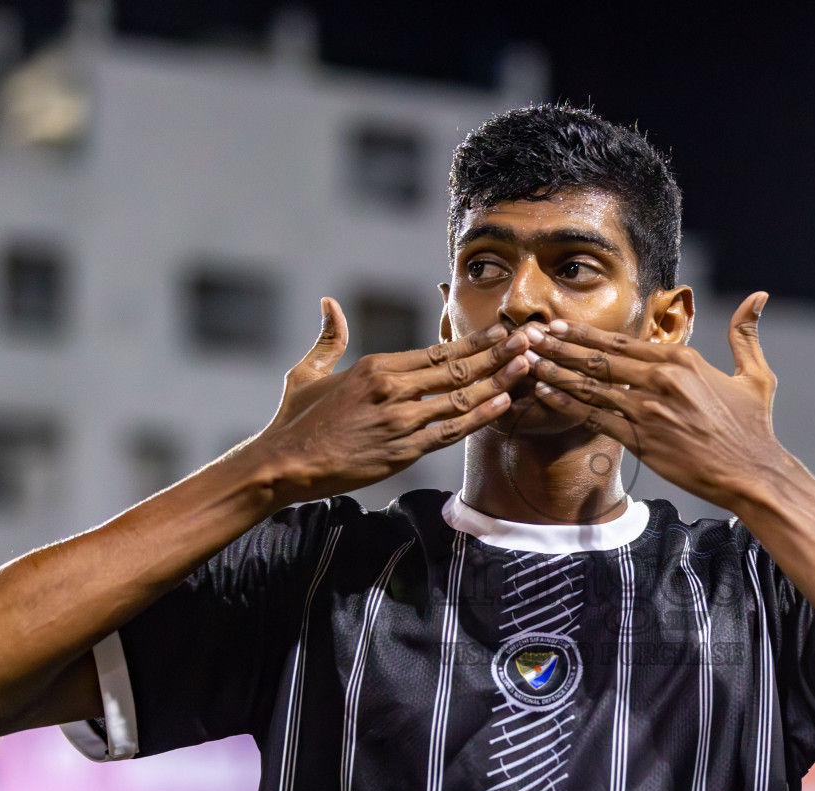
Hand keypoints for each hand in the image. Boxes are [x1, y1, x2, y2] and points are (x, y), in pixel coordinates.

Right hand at [254, 297, 530, 503]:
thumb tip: (329, 303)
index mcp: (376, 367)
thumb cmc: (295, 420)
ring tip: (527, 365)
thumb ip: (329, 338)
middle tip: (529, 338)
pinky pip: (451, 432)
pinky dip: (480, 417)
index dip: (473, 341)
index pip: (437, 351)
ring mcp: (401, 421)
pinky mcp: (404, 451)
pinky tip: (504, 404)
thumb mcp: (308, 372)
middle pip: (457, 368)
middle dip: (497, 352)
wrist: (285, 464)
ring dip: (499, 380)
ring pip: (461, 398)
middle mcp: (393, 389)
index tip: (500, 331)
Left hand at [525, 292, 790, 510]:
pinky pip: (595, 418)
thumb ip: (745, 334)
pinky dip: (568, 404)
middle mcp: (661, 379)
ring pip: (591, 386)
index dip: (585, 333)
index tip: (558, 325)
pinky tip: (546, 394)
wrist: (751, 472)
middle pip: (599, 358)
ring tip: (527, 362)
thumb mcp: (755, 374)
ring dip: (556, 372)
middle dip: (560, 346)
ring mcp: (648, 409)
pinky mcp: (641, 439)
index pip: (622, 341)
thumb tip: (758, 296)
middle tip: (528, 336)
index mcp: (682, 359)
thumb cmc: (752, 427)